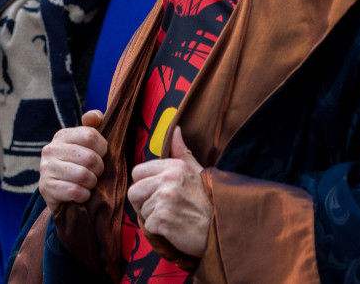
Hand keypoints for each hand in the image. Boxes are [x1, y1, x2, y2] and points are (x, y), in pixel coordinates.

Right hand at [38, 110, 106, 215]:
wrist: (60, 194)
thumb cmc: (78, 165)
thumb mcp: (86, 144)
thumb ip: (93, 126)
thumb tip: (93, 117)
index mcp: (62, 135)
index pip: (90, 135)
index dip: (103, 148)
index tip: (101, 155)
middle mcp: (50, 149)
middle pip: (89, 157)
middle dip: (99, 169)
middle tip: (96, 174)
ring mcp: (45, 168)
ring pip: (83, 175)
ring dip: (91, 183)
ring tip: (88, 184)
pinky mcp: (45, 187)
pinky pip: (74, 191)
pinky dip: (83, 195)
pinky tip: (81, 194)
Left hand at [127, 127, 211, 256]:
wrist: (227, 228)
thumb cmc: (210, 201)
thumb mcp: (197, 171)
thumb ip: (182, 152)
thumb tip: (175, 129)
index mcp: (174, 166)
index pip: (137, 172)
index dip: (144, 184)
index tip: (156, 193)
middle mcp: (168, 179)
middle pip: (133, 191)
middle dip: (143, 202)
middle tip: (161, 209)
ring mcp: (165, 199)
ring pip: (141, 211)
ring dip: (153, 218)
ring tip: (173, 218)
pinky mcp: (163, 219)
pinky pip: (148, 225)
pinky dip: (158, 231)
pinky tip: (174, 228)